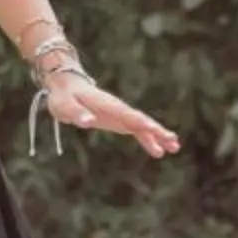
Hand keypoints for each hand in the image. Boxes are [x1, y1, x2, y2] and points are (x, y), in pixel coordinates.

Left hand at [44, 74, 178, 159]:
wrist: (67, 86)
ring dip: (157, 135)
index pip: (123, 112)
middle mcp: (117, 108)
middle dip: (155, 129)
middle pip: (139, 119)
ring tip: (174, 147)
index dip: (137, 120)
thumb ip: (76, 113)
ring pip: (142, 125)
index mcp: (105, 103)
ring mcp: (120, 114)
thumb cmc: (63, 97)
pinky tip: (159, 151)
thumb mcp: (64, 106)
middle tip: (172, 140)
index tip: (151, 127)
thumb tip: (88, 122)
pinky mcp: (119, 121)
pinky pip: (137, 131)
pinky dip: (148, 139)